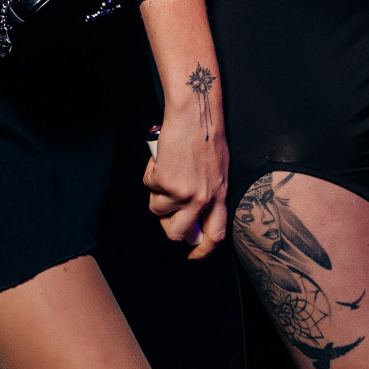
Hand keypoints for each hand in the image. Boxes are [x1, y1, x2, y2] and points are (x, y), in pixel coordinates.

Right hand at [143, 95, 228, 259]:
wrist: (195, 113)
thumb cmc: (206, 134)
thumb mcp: (217, 169)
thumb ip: (209, 192)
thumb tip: (195, 213)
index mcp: (219, 195)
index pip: (216, 234)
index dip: (203, 250)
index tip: (193, 255)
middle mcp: (203, 199)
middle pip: (178, 233)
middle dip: (167, 225)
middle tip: (165, 207)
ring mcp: (183, 192)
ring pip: (157, 208)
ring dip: (157, 190)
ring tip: (167, 167)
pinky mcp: (165, 181)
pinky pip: (149, 186)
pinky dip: (150, 172)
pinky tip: (162, 157)